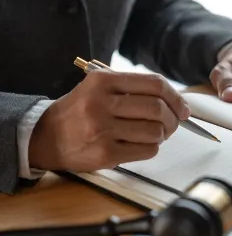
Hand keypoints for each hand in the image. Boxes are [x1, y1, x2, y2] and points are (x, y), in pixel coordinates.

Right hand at [29, 70, 189, 170]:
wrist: (45, 137)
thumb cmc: (80, 111)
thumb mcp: (99, 87)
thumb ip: (133, 88)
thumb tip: (176, 102)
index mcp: (102, 81)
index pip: (154, 84)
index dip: (176, 97)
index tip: (183, 108)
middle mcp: (101, 103)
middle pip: (157, 108)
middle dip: (173, 118)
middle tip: (173, 124)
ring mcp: (102, 130)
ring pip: (155, 131)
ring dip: (163, 135)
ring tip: (155, 134)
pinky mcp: (104, 154)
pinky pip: (146, 150)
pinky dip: (152, 148)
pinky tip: (141, 144)